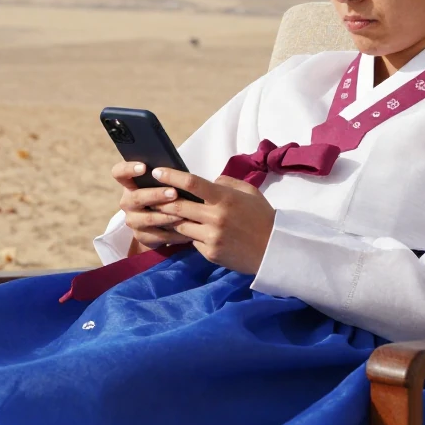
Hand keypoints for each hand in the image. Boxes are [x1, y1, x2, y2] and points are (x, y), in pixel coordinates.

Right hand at [112, 161, 192, 249]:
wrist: (159, 225)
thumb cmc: (163, 196)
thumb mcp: (160, 185)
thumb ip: (163, 178)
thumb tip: (177, 171)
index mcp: (129, 184)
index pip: (119, 172)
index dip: (128, 168)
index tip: (144, 167)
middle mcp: (127, 202)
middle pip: (136, 197)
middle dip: (157, 195)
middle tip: (174, 193)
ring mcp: (133, 220)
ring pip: (149, 218)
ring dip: (167, 215)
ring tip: (184, 213)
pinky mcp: (141, 236)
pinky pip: (159, 235)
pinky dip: (175, 232)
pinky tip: (187, 229)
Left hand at [148, 167, 275, 274]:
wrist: (274, 250)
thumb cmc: (262, 217)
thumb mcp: (248, 192)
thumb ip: (226, 183)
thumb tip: (207, 181)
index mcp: (225, 198)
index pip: (192, 183)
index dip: (171, 176)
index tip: (156, 172)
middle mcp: (215, 218)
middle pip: (178, 206)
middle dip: (161, 200)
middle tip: (150, 194)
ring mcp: (211, 237)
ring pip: (180, 225)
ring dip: (172, 219)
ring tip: (165, 212)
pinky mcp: (210, 253)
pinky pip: (191, 241)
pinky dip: (189, 235)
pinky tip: (190, 231)